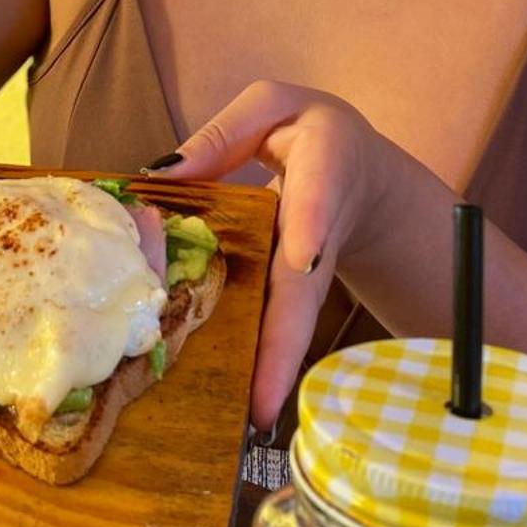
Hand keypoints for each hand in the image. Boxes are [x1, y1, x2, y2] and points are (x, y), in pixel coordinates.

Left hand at [152, 81, 394, 433]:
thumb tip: (161, 176)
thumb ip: (221, 136)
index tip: (302, 256)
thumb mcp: (272, 107)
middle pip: (303, 291)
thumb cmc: (312, 133)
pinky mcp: (294, 289)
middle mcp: (319, 230)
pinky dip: (261, 365)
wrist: (365, 173)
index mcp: (323, 170)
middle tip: (265, 403)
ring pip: (293, 323)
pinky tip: (237, 406)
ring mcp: (309, 268)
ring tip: (251, 419)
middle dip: (284, 346)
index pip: (316, 198)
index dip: (309, 226)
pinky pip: (278, 326)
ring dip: (273, 371)